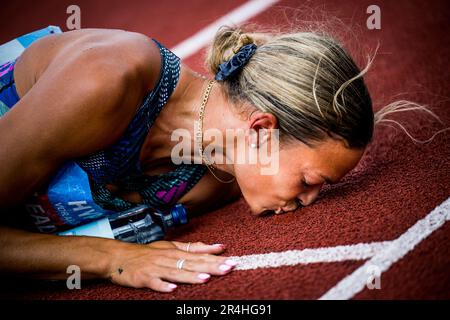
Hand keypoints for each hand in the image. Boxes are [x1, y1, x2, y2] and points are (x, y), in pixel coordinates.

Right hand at [108, 240, 236, 291]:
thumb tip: (217, 246)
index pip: (200, 255)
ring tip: (205, 278)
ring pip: (176, 272)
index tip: (233, 260)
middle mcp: (169, 259)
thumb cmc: (148, 253)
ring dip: (190, 276)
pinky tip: (172, 289)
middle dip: (211, 266)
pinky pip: (154, 282)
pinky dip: (163, 285)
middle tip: (228, 268)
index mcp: (177, 252)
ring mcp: (156, 268)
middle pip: (193, 263)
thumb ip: (194, 247)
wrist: (119, 256)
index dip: (217, 259)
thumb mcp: (171, 246)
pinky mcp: (144, 278)